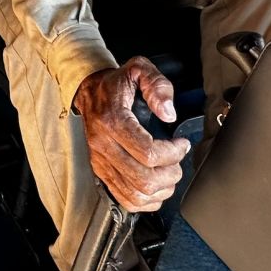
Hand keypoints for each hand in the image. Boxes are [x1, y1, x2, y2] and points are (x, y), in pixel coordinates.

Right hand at [73, 57, 190, 212]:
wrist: (89, 91)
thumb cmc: (116, 83)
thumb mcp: (139, 69)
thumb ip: (157, 86)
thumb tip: (168, 114)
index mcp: (112, 120)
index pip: (148, 152)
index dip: (173, 152)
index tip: (182, 143)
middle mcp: (103, 145)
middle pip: (143, 178)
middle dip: (171, 173)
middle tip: (178, 160)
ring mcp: (100, 162)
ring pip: (136, 194)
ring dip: (161, 189)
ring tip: (170, 173)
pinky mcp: (101, 172)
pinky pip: (125, 199)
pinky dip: (147, 201)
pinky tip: (158, 187)